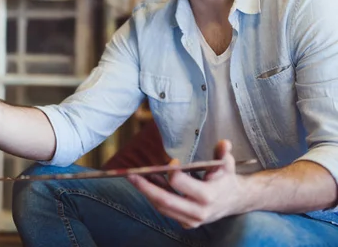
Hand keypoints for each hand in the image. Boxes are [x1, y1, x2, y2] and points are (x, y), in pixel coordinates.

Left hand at [127, 140, 247, 228]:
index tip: (171, 161)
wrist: (234, 201)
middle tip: (130, 174)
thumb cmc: (226, 178)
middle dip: (145, 187)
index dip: (171, 171)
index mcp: (208, 196)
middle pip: (164, 200)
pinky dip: (154, 197)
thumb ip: (223, 153)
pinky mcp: (186, 223)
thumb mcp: (227, 164)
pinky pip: (165, 210)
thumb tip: (224, 142)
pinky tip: (148, 183)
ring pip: (162, 207)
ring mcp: (191, 220)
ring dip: (147, 192)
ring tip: (136, 177)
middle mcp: (198, 212)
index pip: (180, 183)